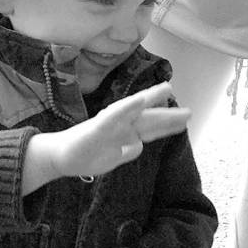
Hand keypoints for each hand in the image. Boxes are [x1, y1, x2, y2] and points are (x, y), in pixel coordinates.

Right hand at [23, 82, 189, 191]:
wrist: (59, 158)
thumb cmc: (86, 155)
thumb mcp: (113, 157)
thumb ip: (127, 151)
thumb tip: (139, 144)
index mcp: (125, 134)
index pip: (150, 127)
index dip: (168, 123)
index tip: (184, 118)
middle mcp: (120, 126)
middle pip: (148, 118)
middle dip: (169, 116)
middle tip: (189, 112)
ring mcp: (109, 125)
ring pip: (134, 110)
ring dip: (150, 98)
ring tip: (166, 89)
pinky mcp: (97, 128)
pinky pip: (114, 115)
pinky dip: (127, 107)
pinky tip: (139, 100)